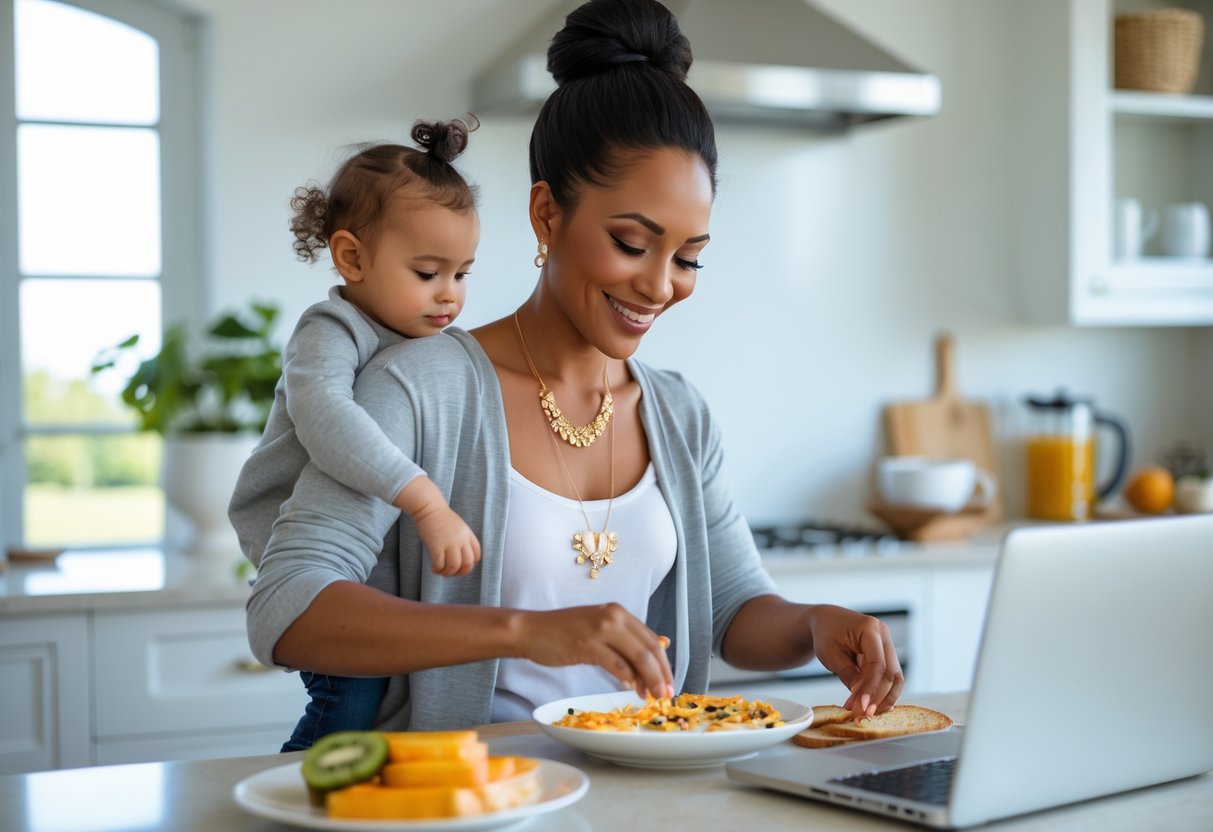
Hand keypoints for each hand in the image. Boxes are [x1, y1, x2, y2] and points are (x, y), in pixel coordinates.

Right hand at [394, 477, 480, 576]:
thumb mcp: (458, 526)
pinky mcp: (436, 545)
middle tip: (452, 573)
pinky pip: (440, 564)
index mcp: (468, 534)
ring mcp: (449, 542)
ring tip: (441, 571)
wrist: (428, 507)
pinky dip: (437, 570)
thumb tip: (458, 557)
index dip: (470, 564)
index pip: (477, 555)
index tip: (461, 566)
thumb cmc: (441, 517)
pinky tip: (434, 568)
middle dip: (460, 572)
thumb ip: (461, 539)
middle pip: (468, 563)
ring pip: (454, 566)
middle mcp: (461, 539)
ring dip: (447, 573)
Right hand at [516, 604, 673, 698]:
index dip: (664, 664)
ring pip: (637, 658)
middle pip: (649, 649)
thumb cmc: (565, 632)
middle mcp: (614, 616)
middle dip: (661, 675)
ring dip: (649, 680)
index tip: (669, 683)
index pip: (651, 640)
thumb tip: (663, 643)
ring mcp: (600, 629)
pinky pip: (616, 665)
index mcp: (619, 612)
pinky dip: (628, 679)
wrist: (532, 631)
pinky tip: (632, 689)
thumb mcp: (601, 629)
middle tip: (666, 694)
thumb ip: (629, 637)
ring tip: (652, 696)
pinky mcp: (587, 644)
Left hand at [807, 604, 903, 718]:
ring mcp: (887, 644)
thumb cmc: (825, 634)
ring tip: (866, 713)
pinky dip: (879, 692)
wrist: (825, 621)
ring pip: (894, 678)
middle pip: (892, 673)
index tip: (862, 707)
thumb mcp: (831, 655)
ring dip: (883, 698)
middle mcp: (884, 635)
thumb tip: (863, 701)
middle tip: (864, 715)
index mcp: (870, 628)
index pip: (878, 664)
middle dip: (879, 697)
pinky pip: (888, 676)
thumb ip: (849, 676)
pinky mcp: (885, 655)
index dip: (871, 689)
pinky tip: (868, 705)